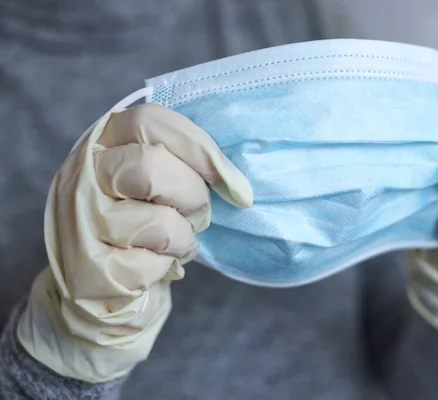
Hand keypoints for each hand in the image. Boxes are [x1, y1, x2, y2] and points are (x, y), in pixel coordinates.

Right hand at [18, 103, 252, 381]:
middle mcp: (80, 176)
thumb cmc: (142, 223)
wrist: (98, 288)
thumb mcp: (157, 181)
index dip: (199, 148)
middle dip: (192, 195)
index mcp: (101, 143)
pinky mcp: (89, 271)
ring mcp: (79, 224)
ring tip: (173, 241)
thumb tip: (238, 185)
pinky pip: (149, 265)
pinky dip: (164, 267)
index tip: (231, 180)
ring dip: (183, 237)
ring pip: (160, 223)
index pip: (149, 122)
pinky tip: (152, 265)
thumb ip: (186, 162)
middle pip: (151, 167)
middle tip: (195, 213)